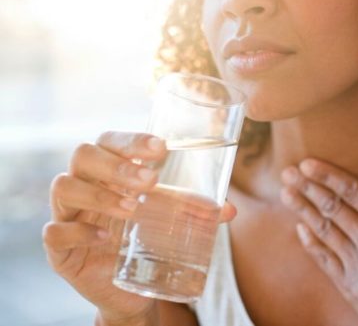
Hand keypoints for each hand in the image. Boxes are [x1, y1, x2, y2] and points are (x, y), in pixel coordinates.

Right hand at [42, 131, 237, 323]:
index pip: (110, 140)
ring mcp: (68, 214)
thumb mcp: (172, 220)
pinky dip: (80, 231)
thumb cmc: (148, 240)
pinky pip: (55, 231)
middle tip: (150, 181)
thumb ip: (195, 210)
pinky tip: (107, 236)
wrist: (130, 289)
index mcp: (109, 171)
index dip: (131, 140)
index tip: (160, 148)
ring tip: (133, 208)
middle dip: (116, 164)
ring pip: (64, 186)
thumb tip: (230, 209)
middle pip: (83, 155)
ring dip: (100, 194)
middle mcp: (84, 185)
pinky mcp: (59, 248)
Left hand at [279, 159, 357, 325]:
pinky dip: (310, 243)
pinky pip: (324, 259)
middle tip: (288, 172)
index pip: (353, 191)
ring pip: (323, 229)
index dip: (328, 175)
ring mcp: (356, 262)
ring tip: (286, 193)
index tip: (309, 163)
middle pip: (332, 207)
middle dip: (307, 187)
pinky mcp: (350, 284)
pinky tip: (300, 230)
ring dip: (303, 210)